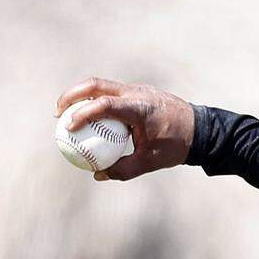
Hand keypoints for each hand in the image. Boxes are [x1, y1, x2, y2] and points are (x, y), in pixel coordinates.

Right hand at [54, 77, 194, 180]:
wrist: (201, 129)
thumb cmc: (176, 145)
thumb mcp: (150, 162)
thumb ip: (123, 169)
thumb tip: (98, 174)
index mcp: (139, 107)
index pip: (104, 104)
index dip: (82, 113)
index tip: (67, 126)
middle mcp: (137, 93)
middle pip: (96, 84)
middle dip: (71, 95)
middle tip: (58, 114)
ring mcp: (137, 89)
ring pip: (102, 85)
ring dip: (82, 96)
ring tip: (68, 115)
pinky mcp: (138, 92)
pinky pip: (112, 93)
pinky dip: (97, 101)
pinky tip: (89, 119)